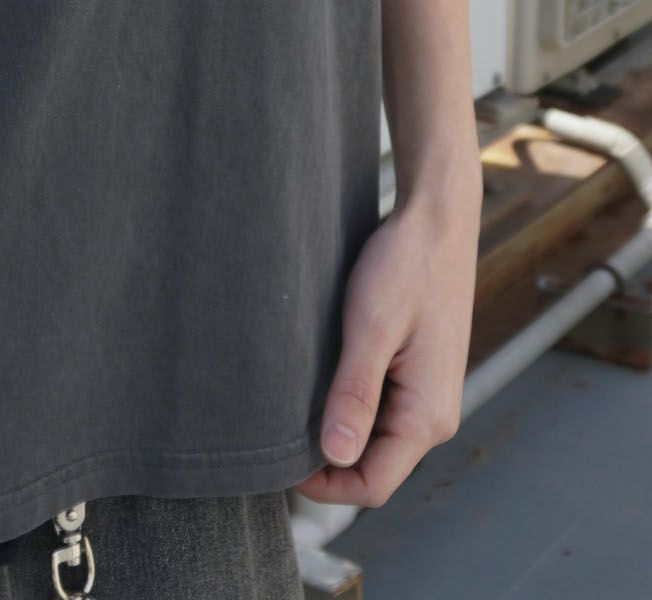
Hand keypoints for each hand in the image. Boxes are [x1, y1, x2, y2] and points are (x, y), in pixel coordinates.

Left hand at [292, 172, 481, 507]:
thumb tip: (336, 457)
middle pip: (373, 467)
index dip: (323, 487)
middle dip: (325, 462)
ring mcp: (427, 394)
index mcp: (427, 415)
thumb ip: (355, 394)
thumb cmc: (404, 266)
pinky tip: (317, 380)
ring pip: (375, 440)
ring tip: (289, 406)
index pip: (373, 485)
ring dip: (335, 432)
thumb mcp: (370, 327)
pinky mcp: (417, 373)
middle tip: (272, 434)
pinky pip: (381, 411)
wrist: (436, 221)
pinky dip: (348, 407)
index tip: (275, 461)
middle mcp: (434, 415)